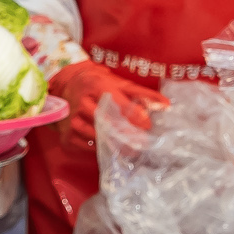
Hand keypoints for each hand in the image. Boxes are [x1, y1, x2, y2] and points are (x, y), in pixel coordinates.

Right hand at [47, 61, 168, 155]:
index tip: (148, 126)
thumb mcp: (119, 84)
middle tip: (142, 144)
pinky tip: (111, 147)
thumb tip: (166, 105)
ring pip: (100, 138)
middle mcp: (83, 103)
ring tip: (131, 149)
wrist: (66, 87)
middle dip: (128, 136)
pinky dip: (102, 148)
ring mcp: (74, 120)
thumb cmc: (98, 85)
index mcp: (98, 87)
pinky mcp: (68, 135)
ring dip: (117, 145)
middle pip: (110, 125)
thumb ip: (142, 94)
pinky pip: (89, 146)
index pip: (121, 106)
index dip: (137, 119)